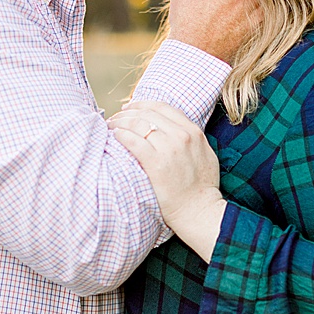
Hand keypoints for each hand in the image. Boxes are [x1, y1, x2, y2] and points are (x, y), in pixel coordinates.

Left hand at [108, 99, 226, 260]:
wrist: (199, 209)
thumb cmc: (201, 186)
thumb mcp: (203, 153)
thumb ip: (189, 138)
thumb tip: (169, 128)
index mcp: (193, 131)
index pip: (162, 107)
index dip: (142, 104)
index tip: (130, 108)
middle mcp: (181, 136)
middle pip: (147, 114)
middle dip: (127, 113)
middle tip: (115, 118)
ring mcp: (168, 149)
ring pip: (137, 124)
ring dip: (120, 123)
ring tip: (111, 126)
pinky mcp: (155, 163)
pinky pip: (132, 140)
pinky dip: (120, 135)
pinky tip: (115, 137)